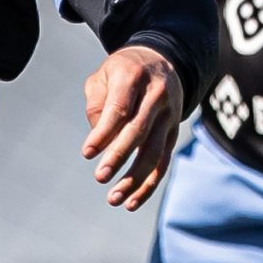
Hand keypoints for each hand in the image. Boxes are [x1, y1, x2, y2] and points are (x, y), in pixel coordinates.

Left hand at [82, 46, 182, 209]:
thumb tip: (99, 139)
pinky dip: (149, 184)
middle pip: (139, 131)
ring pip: (155, 151)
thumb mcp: (103, 75)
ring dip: (135, 178)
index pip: (120, 109)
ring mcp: (170, 114)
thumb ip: (97, 102)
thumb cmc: (122, 71)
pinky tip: (132, 202)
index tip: (87, 153)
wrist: (161, 60)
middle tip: (100, 177)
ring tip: (114, 199)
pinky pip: (163, 162)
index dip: (104, 132)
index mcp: (134, 77)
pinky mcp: (175, 132)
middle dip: (119, 156)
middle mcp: (157, 95)